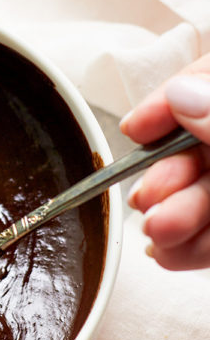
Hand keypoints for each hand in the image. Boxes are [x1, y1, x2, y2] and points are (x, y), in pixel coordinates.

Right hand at [121, 57, 209, 269]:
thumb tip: (181, 96)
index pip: (204, 85)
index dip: (167, 105)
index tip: (136, 128)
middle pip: (198, 150)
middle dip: (166, 178)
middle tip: (146, 200)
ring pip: (205, 198)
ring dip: (174, 218)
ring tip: (158, 233)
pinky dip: (192, 249)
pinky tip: (170, 255)